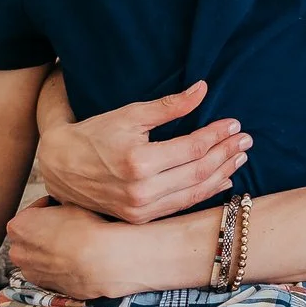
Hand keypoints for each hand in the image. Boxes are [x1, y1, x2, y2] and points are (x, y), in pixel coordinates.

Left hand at [3, 195, 161, 300]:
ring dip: (51, 250)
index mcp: (18, 226)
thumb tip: (62, 208)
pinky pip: (49, 271)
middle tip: (68, 226)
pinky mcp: (45, 286)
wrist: (103, 260)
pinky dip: (59, 266)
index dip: (50, 208)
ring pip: (38, 256)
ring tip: (74, 244)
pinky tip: (77, 259)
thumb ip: (57, 207)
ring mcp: (30, 271)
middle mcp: (18, 251)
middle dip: (45, 231)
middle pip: (31, 236)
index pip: (32, 212)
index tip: (63, 208)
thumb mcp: (70, 204)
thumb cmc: (87, 228)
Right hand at [34, 79, 248, 222]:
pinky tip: (221, 181)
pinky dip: (203, 193)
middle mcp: (142, 190)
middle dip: (226, 154)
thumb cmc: (94, 135)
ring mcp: (141, 209)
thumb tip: (203, 88)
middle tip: (246, 140)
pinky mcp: (139, 218)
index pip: (193, 147)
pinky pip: (179, 206)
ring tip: (240, 158)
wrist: (59, 167)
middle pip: (199, 171)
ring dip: (221, 174)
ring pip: (193, 192)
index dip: (217, 135)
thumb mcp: (130, 115)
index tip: (235, 124)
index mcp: (140, 162)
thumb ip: (169, 106)